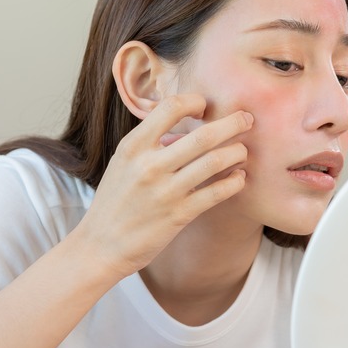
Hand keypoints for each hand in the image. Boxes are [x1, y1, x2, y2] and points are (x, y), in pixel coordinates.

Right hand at [76, 93, 252, 277]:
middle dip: (233, 123)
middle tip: (247, 119)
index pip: (171, 107)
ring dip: (237, 152)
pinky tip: (239, 178)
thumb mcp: (123, 162)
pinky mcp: (178, 216)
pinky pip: (216, 193)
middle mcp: (149, 166)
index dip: (195, 101)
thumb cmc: (115, 200)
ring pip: (214, 162)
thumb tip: (186, 125)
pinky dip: (234, 182)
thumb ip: (150, 142)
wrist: (101, 245)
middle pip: (203, 135)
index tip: (205, 107)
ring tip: (243, 151)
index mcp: (133, 146)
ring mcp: (165, 192)